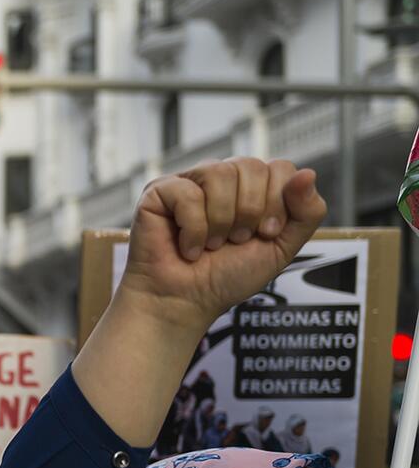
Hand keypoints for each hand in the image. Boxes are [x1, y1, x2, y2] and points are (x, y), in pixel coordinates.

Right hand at [119, 158, 322, 335]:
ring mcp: (188, 182)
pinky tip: (188, 245)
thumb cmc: (226, 277)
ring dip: (221, 220)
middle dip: (250, 211)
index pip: (278, 168)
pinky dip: (193, 229)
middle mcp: (220, 180)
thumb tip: (308, 174)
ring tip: (212, 243)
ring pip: (219, 173)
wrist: (186, 302)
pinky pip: (187, 193)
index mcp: (250, 188)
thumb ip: (306, 213)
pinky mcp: (158, 192)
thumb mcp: (281, 248)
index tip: (265, 233)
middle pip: (250, 166)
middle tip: (236, 240)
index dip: (277, 202)